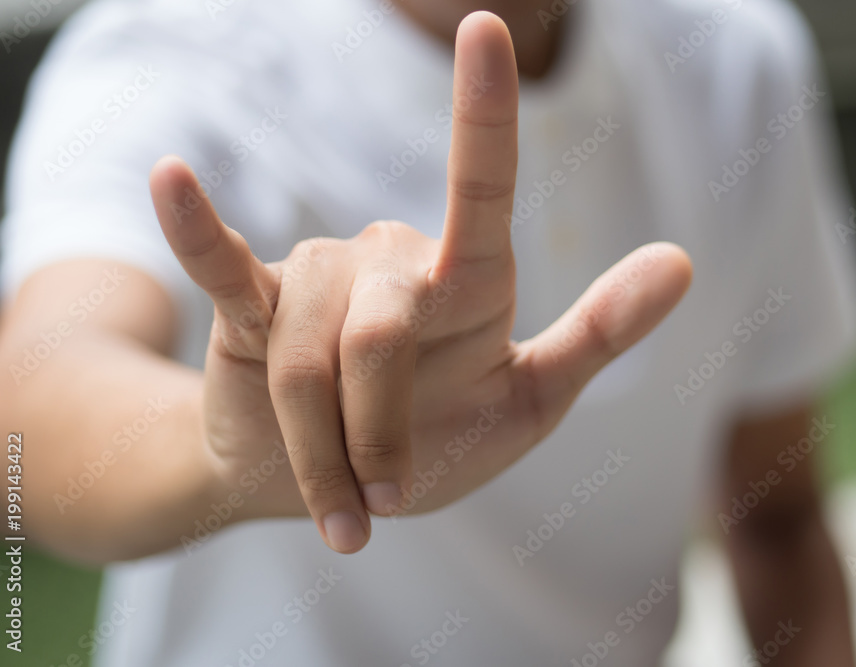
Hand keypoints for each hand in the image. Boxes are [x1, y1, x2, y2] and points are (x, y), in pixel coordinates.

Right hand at [148, 11, 691, 553]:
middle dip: (379, 432)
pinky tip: (170, 178)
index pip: (482, 189)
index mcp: (469, 281)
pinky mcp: (253, 309)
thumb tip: (684, 261)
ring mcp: (320, 280)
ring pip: (310, 362)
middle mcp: (394, 262)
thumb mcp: (532, 400)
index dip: (484, 113)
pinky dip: (196, 230)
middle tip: (384, 503)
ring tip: (339, 502)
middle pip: (379, 336)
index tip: (486, 26)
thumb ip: (600, 333)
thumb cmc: (439, 441)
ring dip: (321, 451)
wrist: (341, 490)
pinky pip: (223, 265)